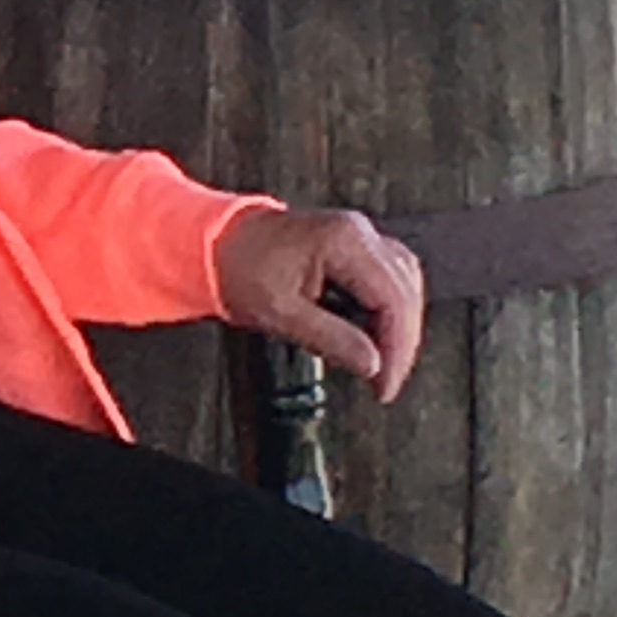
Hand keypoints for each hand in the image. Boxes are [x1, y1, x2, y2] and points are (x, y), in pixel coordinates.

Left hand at [212, 205, 423, 403]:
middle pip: (404, 292)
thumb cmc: (237, 269)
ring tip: (382, 365)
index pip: (392, 300)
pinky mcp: (353, 245)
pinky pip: (388, 277)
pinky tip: (375, 336)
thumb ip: (330, 339)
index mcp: (343, 242)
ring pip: (404, 284)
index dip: (396, 348)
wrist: (212, 243)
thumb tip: (372, 365)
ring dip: (398, 327)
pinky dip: (387, 309)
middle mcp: (358, 232)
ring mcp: (358, 235)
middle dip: (400, 343)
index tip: (385, 384)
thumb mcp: (279, 313)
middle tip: (386, 382)